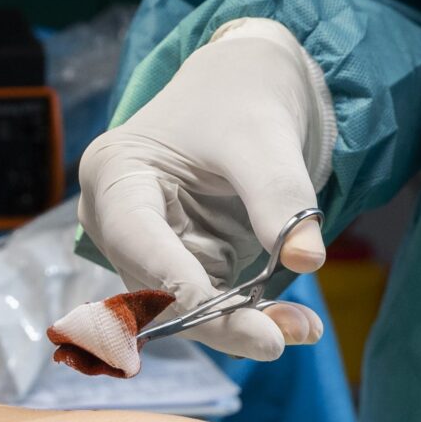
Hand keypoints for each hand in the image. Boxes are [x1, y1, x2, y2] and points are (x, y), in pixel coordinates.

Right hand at [77, 19, 332, 357]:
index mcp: (115, 175)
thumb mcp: (265, 138)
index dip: (181, 290)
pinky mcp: (179, 263)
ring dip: (239, 328)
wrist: (252, 82)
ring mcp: (146, 247)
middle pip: (156, 291)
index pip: (139, 244)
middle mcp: (116, 220)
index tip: (235, 323)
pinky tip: (295, 324)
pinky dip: (249, 320)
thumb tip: (305, 261)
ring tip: (303, 328)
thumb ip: (280, 197)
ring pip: (183, 311)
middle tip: (281, 339)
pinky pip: (208, 306)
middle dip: (219, 321)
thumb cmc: (243, 97)